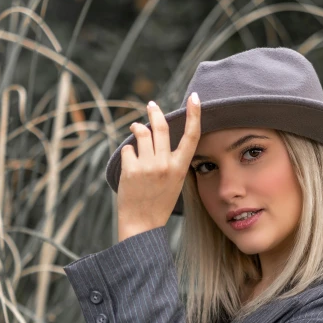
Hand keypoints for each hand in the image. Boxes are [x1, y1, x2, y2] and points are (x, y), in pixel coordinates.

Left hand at [117, 92, 200, 239]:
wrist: (142, 224)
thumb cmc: (157, 203)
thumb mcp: (173, 182)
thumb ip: (169, 160)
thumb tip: (157, 135)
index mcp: (180, 168)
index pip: (191, 136)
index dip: (194, 115)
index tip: (194, 98)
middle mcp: (165, 164)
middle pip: (161, 127)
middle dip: (155, 112)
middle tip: (151, 105)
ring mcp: (148, 166)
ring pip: (141, 133)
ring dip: (136, 129)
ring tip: (134, 129)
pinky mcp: (131, 169)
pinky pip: (127, 150)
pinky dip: (127, 154)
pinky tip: (129, 165)